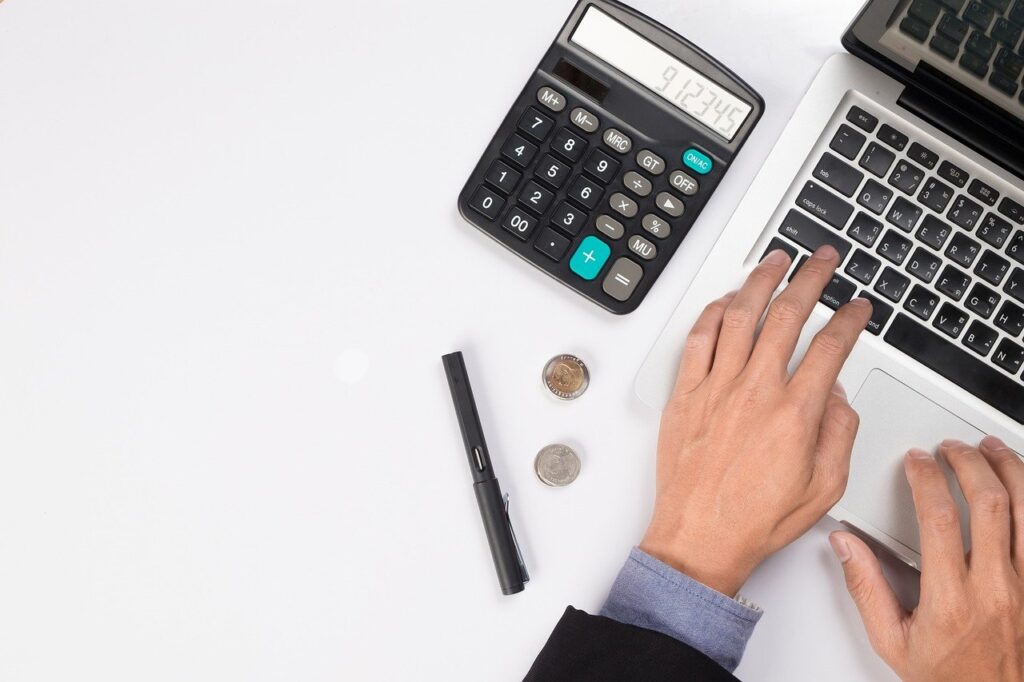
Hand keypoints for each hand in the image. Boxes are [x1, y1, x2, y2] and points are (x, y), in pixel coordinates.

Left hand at [640, 245, 872, 595]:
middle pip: (786, 315)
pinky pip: (697, 339)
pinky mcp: (684, 395)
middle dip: (810, 278)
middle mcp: (754, 392)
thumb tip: (836, 394)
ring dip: (760, 281)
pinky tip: (724, 300)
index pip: (830, 347)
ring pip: (739, 315)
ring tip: (776, 261)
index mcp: (794, 413)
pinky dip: (711, 312)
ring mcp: (715, 389)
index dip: (850, 319)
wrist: (700, 538)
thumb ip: (838, 432)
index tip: (858, 307)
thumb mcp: (824, 486)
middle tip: (821, 260)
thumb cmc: (754, 519)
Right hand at [831, 438, 1023, 681]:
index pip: (940, 517)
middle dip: (969, 463)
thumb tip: (846, 545)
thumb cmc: (948, 676)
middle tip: (952, 449)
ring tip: (993, 450)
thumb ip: (866, 586)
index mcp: (951, 599)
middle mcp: (995, 588)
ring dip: (1011, 471)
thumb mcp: (891, 639)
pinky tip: (1023, 486)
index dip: (926, 478)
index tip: (916, 462)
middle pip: (991, 503)